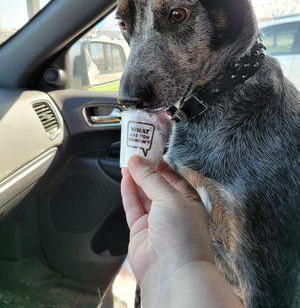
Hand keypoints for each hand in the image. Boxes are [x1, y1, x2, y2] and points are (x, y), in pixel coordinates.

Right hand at [121, 156, 213, 285]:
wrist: (172, 272)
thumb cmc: (182, 234)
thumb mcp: (170, 198)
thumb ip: (151, 179)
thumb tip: (137, 160)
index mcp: (189, 202)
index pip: (174, 178)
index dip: (162, 165)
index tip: (149, 152)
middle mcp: (173, 211)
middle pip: (157, 186)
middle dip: (146, 171)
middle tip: (135, 154)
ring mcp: (156, 222)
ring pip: (144, 195)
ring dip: (136, 179)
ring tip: (126, 162)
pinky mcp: (140, 231)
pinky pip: (134, 207)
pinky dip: (128, 192)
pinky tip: (125, 178)